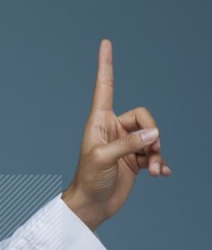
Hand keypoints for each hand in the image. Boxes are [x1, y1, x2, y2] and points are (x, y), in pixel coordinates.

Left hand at [62, 38, 169, 230]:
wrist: (92, 206)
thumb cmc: (89, 180)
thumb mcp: (105, 159)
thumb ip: (129, 144)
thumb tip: (154, 133)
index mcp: (99, 121)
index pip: (105, 87)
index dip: (106, 65)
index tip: (105, 43)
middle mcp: (113, 129)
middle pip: (144, 116)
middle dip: (152, 132)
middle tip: (150, 151)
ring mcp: (125, 144)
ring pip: (152, 136)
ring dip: (157, 152)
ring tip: (154, 168)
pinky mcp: (135, 160)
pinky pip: (154, 153)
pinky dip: (160, 162)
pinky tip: (161, 174)